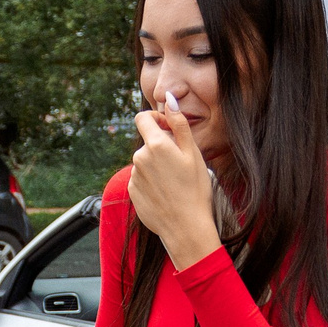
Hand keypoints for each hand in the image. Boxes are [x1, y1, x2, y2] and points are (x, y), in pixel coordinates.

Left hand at [127, 107, 220, 269]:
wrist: (186, 227)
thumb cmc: (195, 189)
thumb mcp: (193, 153)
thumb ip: (179, 123)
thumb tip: (169, 99)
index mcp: (155, 145)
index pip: (142, 118)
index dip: (155, 119)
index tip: (167, 127)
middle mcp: (139, 158)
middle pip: (147, 142)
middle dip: (160, 146)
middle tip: (180, 163)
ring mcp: (134, 176)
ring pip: (145, 161)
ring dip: (156, 165)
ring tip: (174, 182)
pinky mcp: (132, 192)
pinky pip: (141, 179)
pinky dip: (152, 181)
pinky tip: (166, 193)